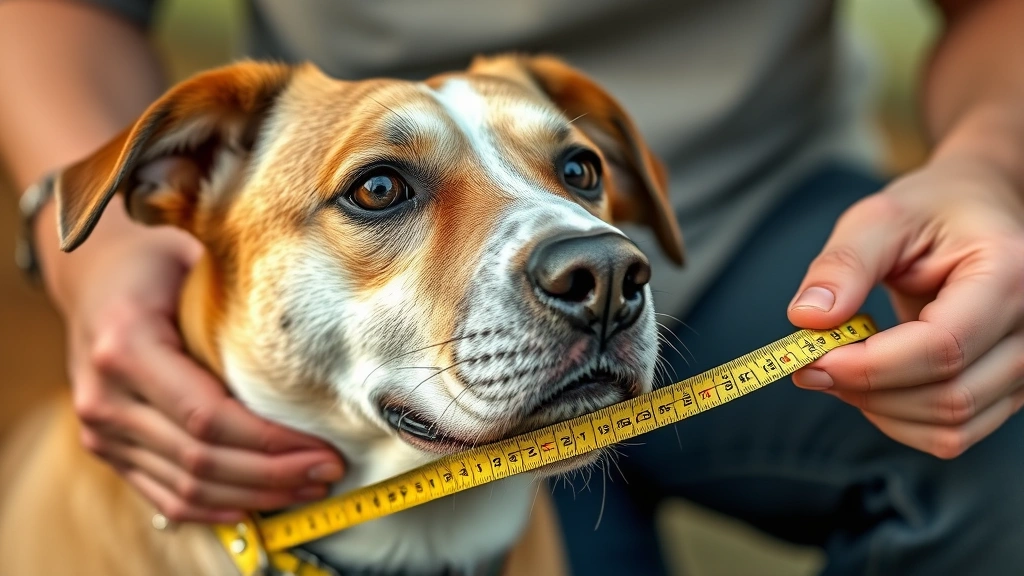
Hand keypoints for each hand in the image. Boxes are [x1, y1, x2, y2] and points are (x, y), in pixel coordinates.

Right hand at [49, 206, 343, 522]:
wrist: (93, 276)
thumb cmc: (155, 264)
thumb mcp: (193, 260)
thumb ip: (240, 297)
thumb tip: (322, 329)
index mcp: (126, 347)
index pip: (207, 416)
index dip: (270, 443)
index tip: (324, 447)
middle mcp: (105, 398)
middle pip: (200, 461)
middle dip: (274, 475)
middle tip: (328, 471)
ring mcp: (100, 430)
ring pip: (186, 488)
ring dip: (254, 496)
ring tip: (308, 487)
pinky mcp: (107, 449)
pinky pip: (164, 495)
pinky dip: (215, 508)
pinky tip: (258, 505)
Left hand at [787, 158, 1023, 458]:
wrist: (977, 212)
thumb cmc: (930, 210)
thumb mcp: (880, 218)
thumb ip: (844, 266)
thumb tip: (807, 319)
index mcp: (1011, 272)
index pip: (943, 346)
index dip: (871, 365)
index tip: (811, 359)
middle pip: (949, 396)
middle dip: (867, 391)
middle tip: (809, 366)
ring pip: (952, 427)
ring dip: (880, 411)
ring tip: (838, 369)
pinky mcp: (1010, 388)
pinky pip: (954, 432)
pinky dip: (900, 420)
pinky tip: (870, 383)